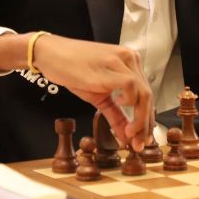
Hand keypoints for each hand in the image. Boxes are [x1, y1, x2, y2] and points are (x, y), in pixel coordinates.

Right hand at [31, 34, 153, 151]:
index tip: (142, 138)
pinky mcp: (110, 65)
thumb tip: (126, 136)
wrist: (51, 53)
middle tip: (139, 144)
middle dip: (145, 125)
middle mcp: (129, 59)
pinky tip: (120, 106)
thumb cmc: (72, 69)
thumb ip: (114, 114)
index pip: (146, 95)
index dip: (147, 120)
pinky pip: (131, 86)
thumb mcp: (97, 95)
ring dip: (140, 119)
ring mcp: (120, 61)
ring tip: (130, 134)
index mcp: (129, 63)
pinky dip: (130, 102)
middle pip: (148, 96)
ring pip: (143, 93)